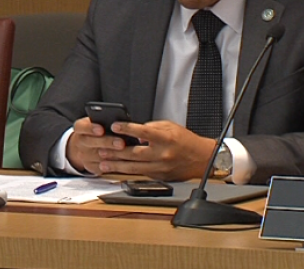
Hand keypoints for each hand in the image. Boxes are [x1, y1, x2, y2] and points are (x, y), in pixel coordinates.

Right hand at [65, 117, 127, 173]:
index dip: (91, 128)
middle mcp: (80, 141)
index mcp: (80, 127)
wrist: (84, 145)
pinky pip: (101, 168)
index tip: (101, 130)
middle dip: (107, 142)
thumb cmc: (96, 130)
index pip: (82, 127)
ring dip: (113, 155)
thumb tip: (120, 122)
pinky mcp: (90, 166)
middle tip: (121, 143)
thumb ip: (105, 120)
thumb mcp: (97, 121)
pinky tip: (123, 163)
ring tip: (126, 153)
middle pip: (91, 142)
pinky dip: (112, 165)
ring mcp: (84, 155)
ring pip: (98, 156)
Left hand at [96, 120, 216, 180]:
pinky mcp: (159, 177)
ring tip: (103, 162)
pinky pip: (140, 174)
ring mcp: (161, 167)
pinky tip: (116, 169)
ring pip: (134, 167)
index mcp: (166, 138)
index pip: (143, 131)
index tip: (114, 126)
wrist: (202, 159)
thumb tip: (134, 131)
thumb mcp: (170, 126)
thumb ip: (151, 128)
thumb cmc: (186, 141)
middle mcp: (162, 154)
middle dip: (115, 151)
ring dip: (116, 165)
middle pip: (134, 153)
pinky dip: (127, 172)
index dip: (127, 128)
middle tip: (100, 148)